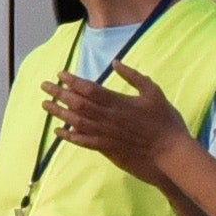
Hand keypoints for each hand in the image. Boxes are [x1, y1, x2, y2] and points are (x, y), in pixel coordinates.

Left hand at [47, 65, 191, 175]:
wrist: (170, 153)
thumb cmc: (165, 121)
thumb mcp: (153, 92)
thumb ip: (134, 76)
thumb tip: (116, 62)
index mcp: (119, 102)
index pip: (89, 88)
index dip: (72, 81)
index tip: (60, 74)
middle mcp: (109, 118)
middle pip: (78, 103)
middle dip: (59, 93)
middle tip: (45, 86)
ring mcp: (107, 134)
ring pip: (77, 122)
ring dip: (59, 113)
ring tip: (46, 105)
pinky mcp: (108, 148)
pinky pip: (84, 141)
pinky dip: (70, 136)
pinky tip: (59, 132)